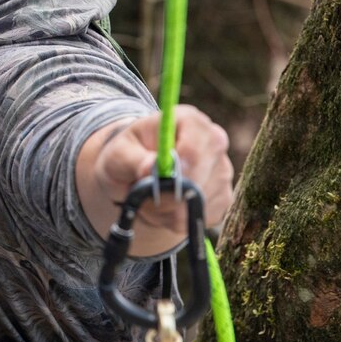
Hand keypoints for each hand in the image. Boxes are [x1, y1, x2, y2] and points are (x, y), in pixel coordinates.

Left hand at [83, 106, 233, 253]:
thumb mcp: (118, 154)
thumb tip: (150, 169)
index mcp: (189, 121)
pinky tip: (164, 207)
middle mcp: (213, 142)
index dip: (184, 165)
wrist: (133, 174)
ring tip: (150, 196)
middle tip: (144, 193)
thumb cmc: (127, 156)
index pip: (200, 143)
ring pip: (200, 202)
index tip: (163, 179)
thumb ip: (132, 160)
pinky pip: (201, 217)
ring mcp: (221, 171)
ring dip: (168, 209)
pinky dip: (177, 220)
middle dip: (170, 194)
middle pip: (204, 175)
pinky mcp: (223, 198)